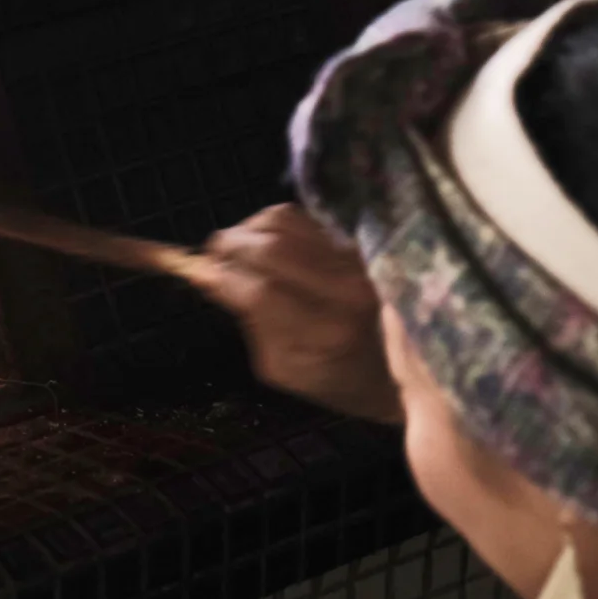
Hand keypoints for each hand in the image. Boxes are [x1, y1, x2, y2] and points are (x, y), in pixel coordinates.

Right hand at [196, 204, 400, 423]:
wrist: (399, 367)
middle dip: (229, 245)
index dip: (220, 275)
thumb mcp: (282, 368)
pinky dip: (273, 224)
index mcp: (322, 334)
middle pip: (269, 247)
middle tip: (213, 255)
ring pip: (284, 221)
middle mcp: (342, 291)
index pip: (258, 291)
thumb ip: (248, 323)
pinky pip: (303, 218)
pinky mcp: (357, 245)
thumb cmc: (334, 379)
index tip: (198, 272)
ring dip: (248, 228)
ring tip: (237, 246)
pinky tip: (266, 240)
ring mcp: (354, 262)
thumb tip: (209, 276)